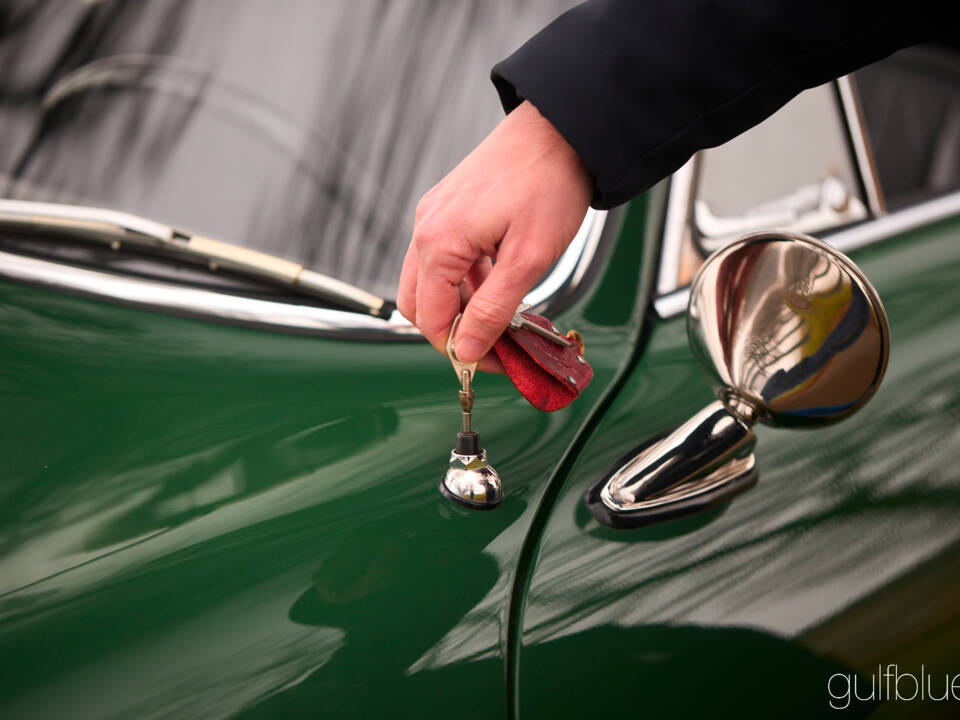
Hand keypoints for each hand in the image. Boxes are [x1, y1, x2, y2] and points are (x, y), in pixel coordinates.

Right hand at [397, 100, 591, 370]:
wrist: (562, 127)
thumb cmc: (549, 183)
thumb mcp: (528, 259)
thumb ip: (492, 310)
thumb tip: (467, 350)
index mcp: (439, 242)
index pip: (429, 319)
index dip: (460, 350)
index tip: (493, 363)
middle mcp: (427, 227)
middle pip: (418, 302)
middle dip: (453, 330)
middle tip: (494, 346)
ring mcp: (437, 214)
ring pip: (431, 281)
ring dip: (461, 306)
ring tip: (505, 316)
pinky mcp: (451, 207)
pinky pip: (445, 257)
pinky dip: (466, 281)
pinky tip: (499, 285)